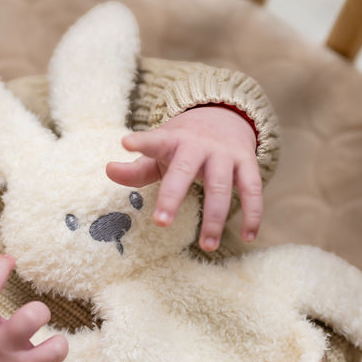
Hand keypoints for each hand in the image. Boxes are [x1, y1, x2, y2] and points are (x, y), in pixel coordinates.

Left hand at [106, 106, 261, 250]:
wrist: (225, 115)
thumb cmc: (182, 143)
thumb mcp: (159, 151)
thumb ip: (136, 168)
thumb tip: (108, 169)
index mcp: (173, 141)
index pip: (155, 141)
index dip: (141, 142)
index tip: (126, 142)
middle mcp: (200, 145)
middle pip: (186, 171)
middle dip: (173, 197)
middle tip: (160, 223)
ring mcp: (225, 154)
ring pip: (221, 187)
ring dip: (215, 218)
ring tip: (207, 246)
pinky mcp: (248, 163)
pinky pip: (252, 190)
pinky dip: (253, 214)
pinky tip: (248, 237)